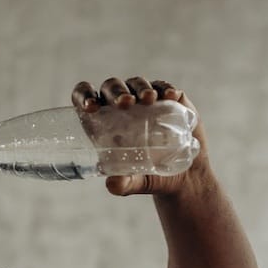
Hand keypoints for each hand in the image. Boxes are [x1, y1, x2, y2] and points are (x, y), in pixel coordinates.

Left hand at [71, 76, 207, 195]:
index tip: (91, 107)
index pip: (85, 99)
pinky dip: (166, 88)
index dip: (84, 96)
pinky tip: (171, 96)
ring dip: (140, 87)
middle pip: (110, 87)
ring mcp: (144, 101)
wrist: (183, 177)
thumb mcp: (134, 183)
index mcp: (102, 124)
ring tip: (149, 99)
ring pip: (135, 83)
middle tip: (125, 103)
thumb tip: (113, 184)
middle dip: (116, 91)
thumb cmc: (149, 177)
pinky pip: (163, 86)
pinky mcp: (168, 100)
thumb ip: (123, 184)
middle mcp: (120, 108)